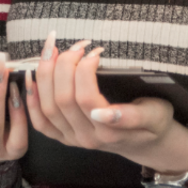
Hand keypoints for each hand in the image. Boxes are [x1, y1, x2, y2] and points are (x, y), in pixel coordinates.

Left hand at [28, 31, 187, 173]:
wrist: (145, 143)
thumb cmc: (153, 122)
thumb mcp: (156, 115)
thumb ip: (131, 116)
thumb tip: (101, 113)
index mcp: (110, 133)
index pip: (86, 98)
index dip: (84, 71)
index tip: (94, 50)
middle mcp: (87, 138)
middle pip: (63, 99)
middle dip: (64, 65)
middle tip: (76, 45)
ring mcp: (72, 139)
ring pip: (48, 106)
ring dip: (46, 74)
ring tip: (53, 49)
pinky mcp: (62, 137)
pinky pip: (39, 120)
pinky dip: (31, 97)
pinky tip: (31, 74)